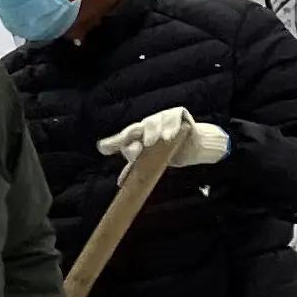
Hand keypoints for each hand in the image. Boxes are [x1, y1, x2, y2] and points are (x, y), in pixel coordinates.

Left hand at [98, 105, 228, 168]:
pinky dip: (171, 126)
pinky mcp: (177, 114)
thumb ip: (136, 168)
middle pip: (134, 129)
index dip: (112, 143)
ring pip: (152, 122)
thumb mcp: (152, 160)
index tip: (103, 148)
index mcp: (137, 136)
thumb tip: (121, 183)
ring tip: (159, 140)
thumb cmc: (168, 151)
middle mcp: (145, 126)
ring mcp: (160, 118)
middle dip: (131, 136)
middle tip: (136, 149)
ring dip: (154, 131)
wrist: (193, 145)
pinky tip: (170, 135)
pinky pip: (173, 116)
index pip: (122, 139)